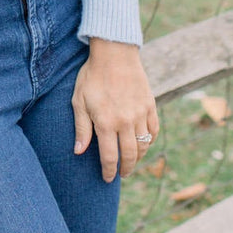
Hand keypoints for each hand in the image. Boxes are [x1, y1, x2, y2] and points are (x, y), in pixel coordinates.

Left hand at [72, 40, 158, 182]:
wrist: (114, 53)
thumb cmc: (92, 77)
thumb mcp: (79, 102)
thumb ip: (81, 128)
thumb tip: (79, 152)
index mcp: (106, 122)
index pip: (110, 157)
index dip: (109, 171)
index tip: (108, 179)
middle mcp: (126, 121)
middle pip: (130, 155)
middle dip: (126, 169)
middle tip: (122, 174)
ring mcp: (140, 114)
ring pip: (144, 144)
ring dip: (139, 157)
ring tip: (132, 161)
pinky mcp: (150, 105)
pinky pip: (153, 130)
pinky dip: (150, 140)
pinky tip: (144, 143)